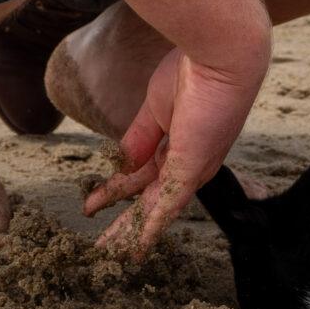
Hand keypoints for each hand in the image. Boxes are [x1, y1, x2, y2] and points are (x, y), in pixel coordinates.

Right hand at [81, 38, 267, 259]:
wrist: (218, 53)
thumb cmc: (192, 69)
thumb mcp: (155, 110)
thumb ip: (138, 140)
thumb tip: (118, 167)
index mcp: (180, 142)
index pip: (143, 174)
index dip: (115, 191)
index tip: (91, 205)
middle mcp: (189, 160)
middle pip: (150, 198)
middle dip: (125, 222)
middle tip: (104, 247)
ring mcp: (192, 166)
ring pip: (157, 208)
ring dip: (133, 232)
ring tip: (112, 255)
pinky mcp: (192, 166)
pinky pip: (170, 202)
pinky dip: (152, 225)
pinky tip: (138, 246)